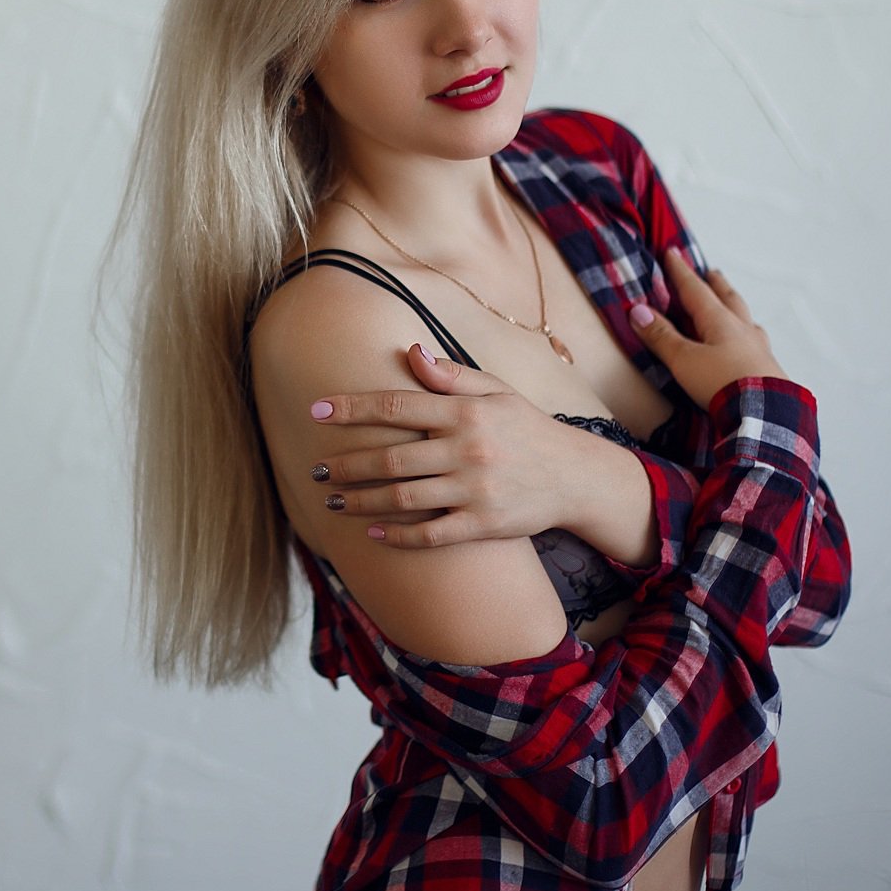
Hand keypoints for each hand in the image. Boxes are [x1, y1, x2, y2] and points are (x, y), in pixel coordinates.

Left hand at [308, 344, 584, 548]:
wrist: (575, 476)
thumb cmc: (526, 429)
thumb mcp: (496, 391)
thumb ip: (451, 376)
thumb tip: (410, 353)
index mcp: (466, 412)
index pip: (397, 406)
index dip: (352, 409)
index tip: (316, 412)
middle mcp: (468, 450)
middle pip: (390, 458)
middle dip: (346, 465)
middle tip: (315, 471)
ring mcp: (475, 490)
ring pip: (403, 498)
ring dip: (361, 501)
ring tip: (333, 502)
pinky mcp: (483, 525)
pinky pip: (430, 534)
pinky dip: (397, 536)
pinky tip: (372, 533)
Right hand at [628, 251, 787, 407]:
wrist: (764, 413)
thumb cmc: (721, 382)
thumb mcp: (683, 360)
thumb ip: (661, 336)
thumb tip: (638, 310)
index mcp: (719, 320)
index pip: (695, 289)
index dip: (681, 272)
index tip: (673, 252)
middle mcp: (741, 328)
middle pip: (728, 298)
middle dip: (716, 284)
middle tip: (711, 272)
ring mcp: (758, 347)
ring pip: (745, 319)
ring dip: (735, 307)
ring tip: (732, 305)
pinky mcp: (768, 368)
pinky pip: (755, 341)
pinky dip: (747, 334)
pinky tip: (749, 343)